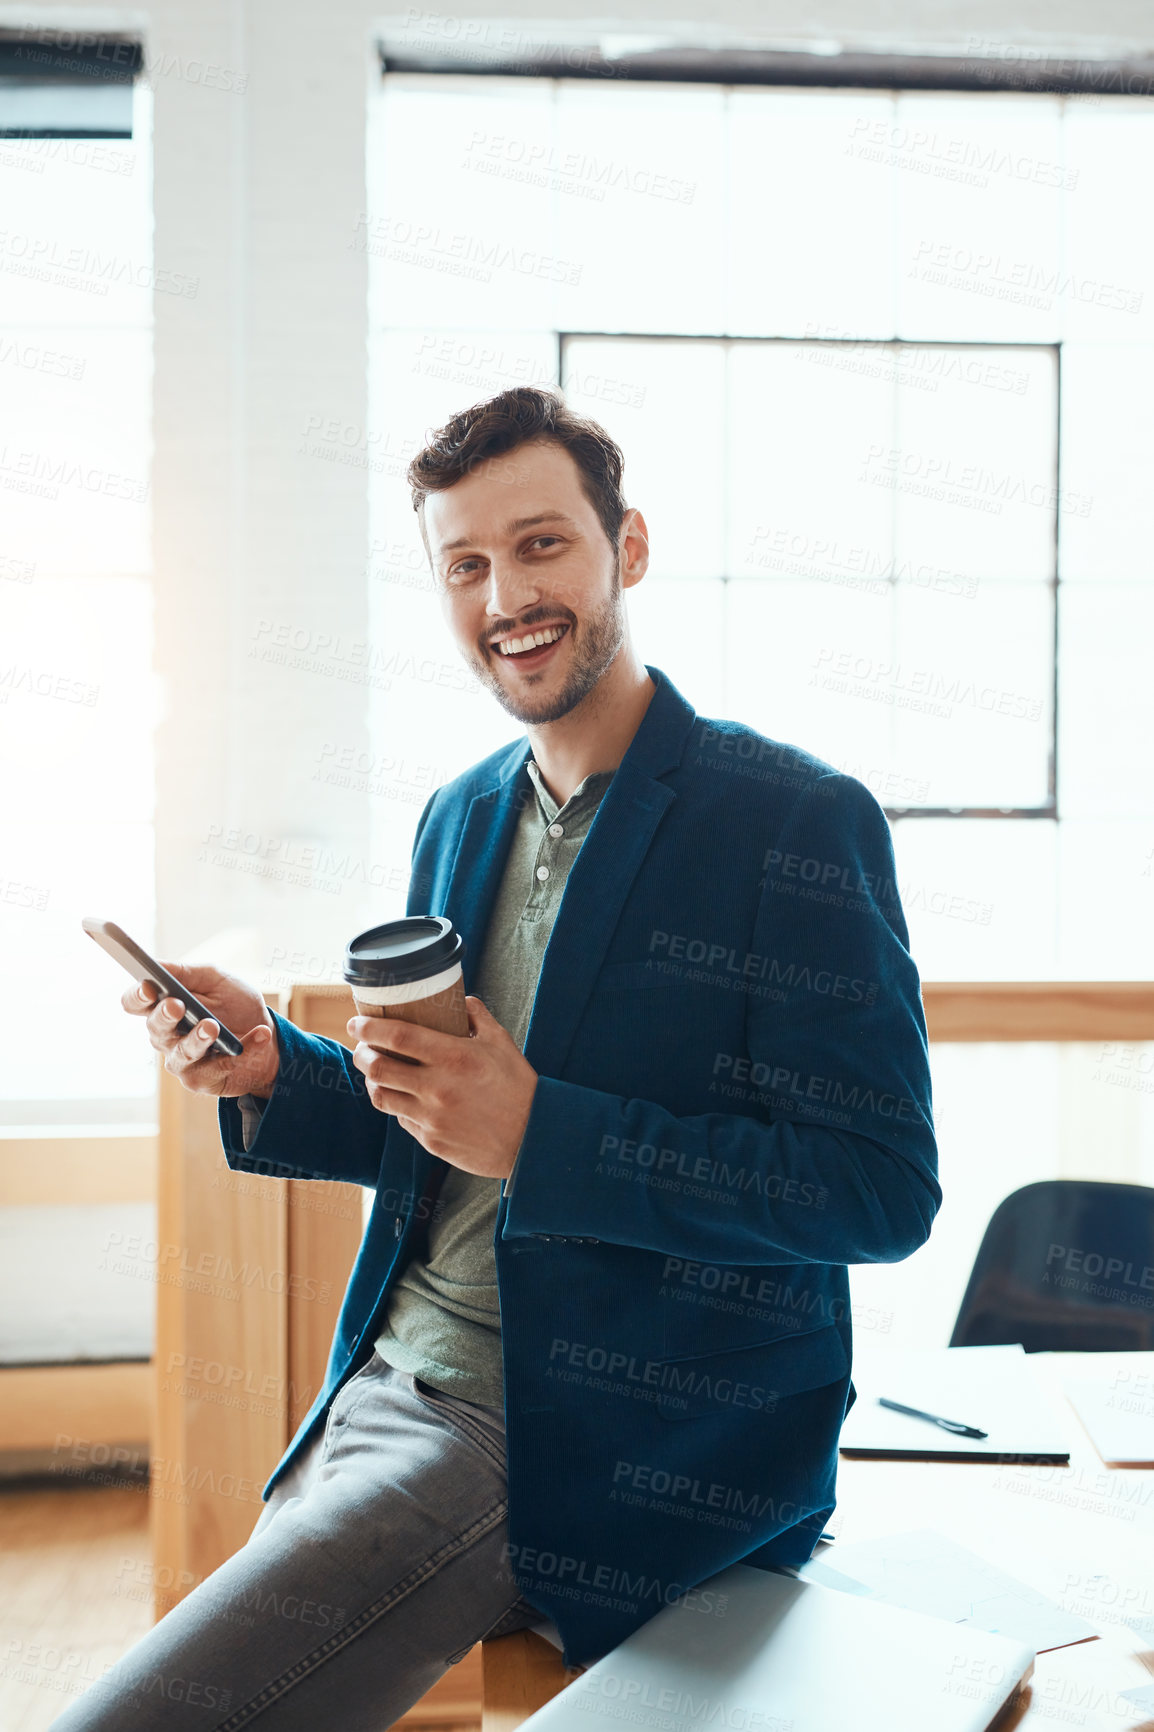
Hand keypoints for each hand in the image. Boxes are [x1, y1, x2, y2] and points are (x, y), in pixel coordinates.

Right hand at [122, 964, 279, 1098]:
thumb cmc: (236, 1006)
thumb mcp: (216, 980)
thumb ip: (187, 973)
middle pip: (155, 1029)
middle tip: (178, 1005)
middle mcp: (166, 1037)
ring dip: (198, 1039)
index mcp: (164, 1007)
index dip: (136, 996)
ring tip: (213, 1026)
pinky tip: (260, 1035)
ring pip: (182, 1053)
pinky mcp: (203, 1080)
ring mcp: (182, 1061)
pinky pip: (219, 1067)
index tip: (148, 987)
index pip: (135, 1003)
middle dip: (165, 1016)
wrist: (269, 1037)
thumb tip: (157, 965)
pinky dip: (245, 1049)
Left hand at [347, 996, 537, 1180]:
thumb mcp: (502, 1043)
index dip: (368, 1028)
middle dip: (361, 1053)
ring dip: (371, 1081)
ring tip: (374, 1071)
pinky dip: (396, 1104)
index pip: (397, 1037)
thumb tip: (461, 1001)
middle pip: (377, 1067)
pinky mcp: (431, 1140)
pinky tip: (402, 1096)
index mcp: (454, 1057)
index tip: (356, 1022)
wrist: (531, 1139)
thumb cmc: (519, 1087)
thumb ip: (478, 1017)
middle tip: (361, 1046)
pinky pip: (401, 1119)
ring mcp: (431, 1117)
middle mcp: (437, 1087)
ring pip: (381, 1096)